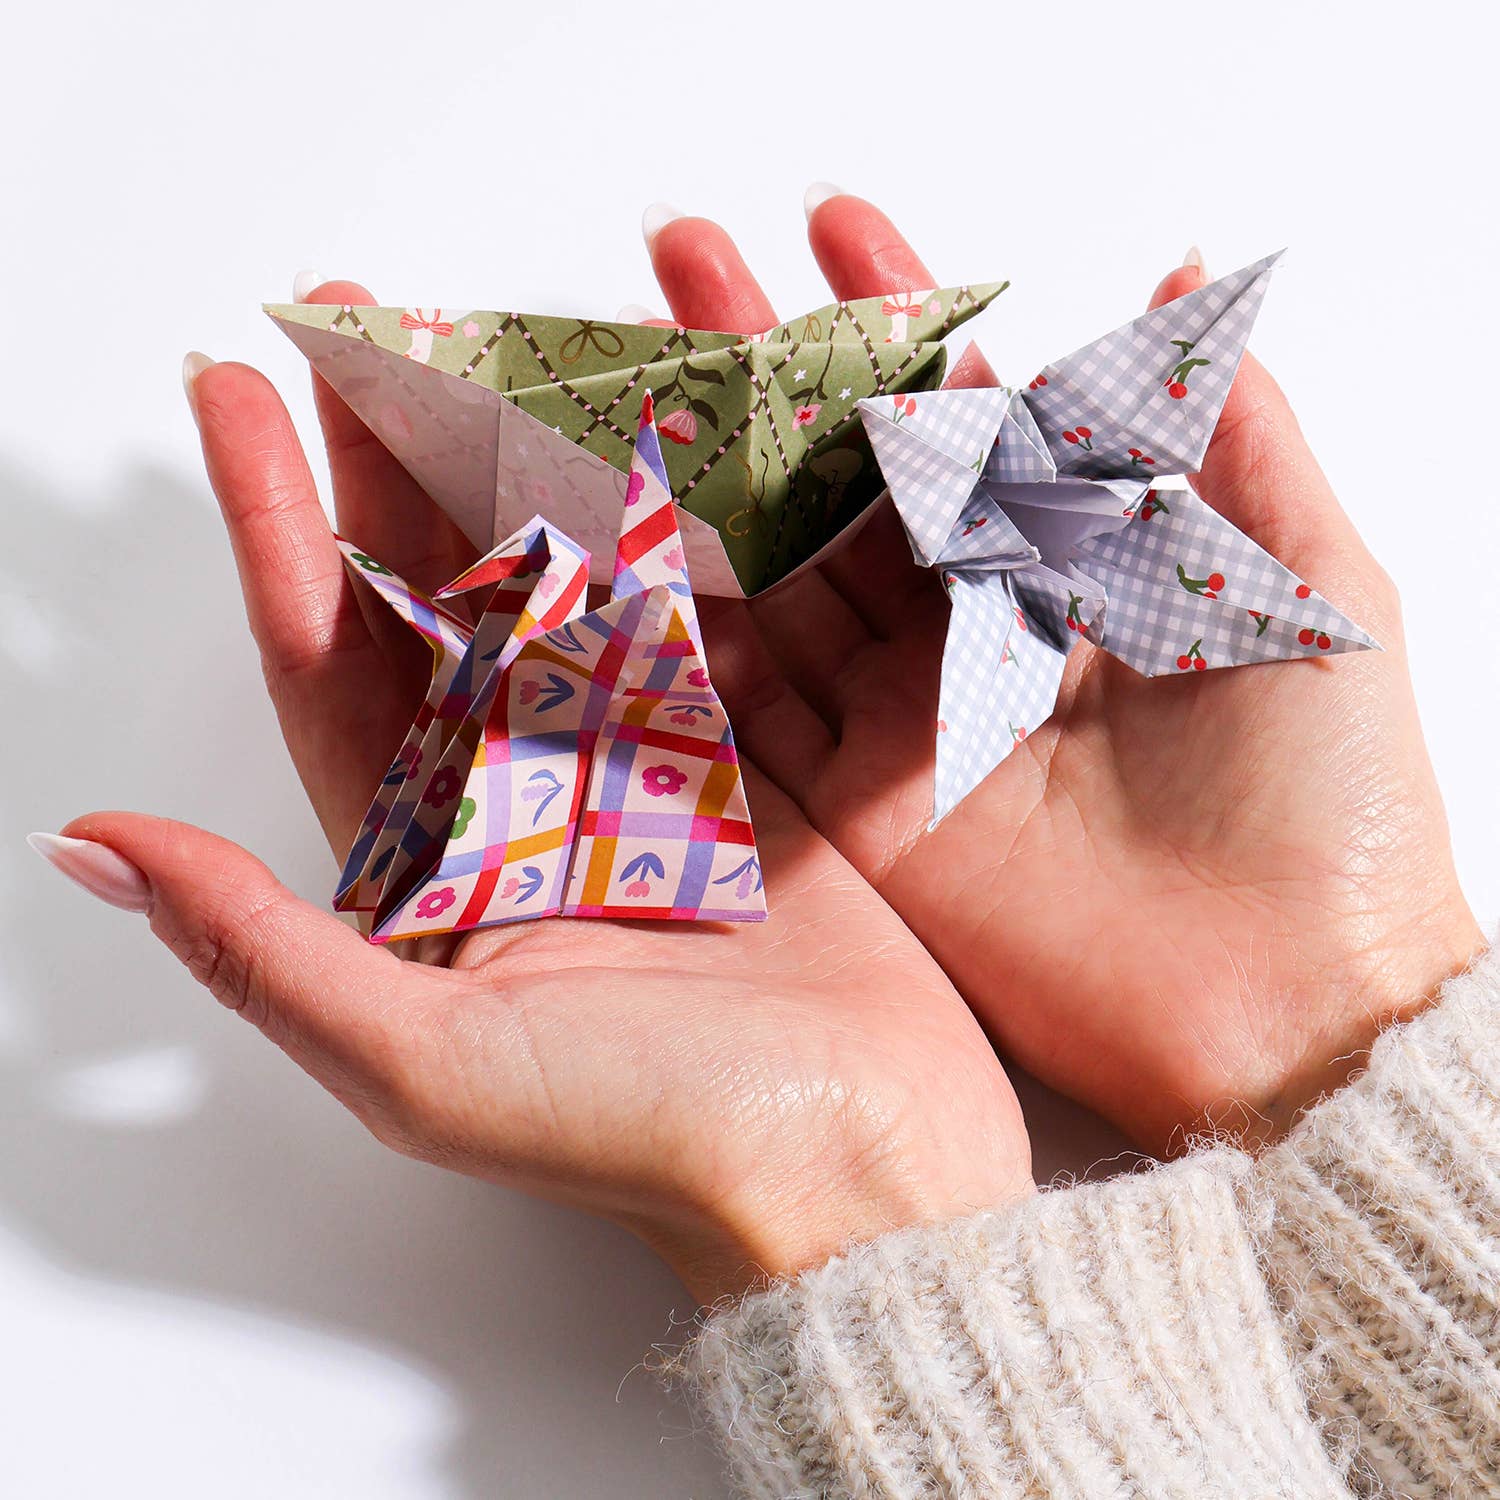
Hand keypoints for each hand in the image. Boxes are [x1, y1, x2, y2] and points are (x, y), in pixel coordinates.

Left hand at [38, 282, 1032, 1304]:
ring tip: (484, 346)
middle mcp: (515, 810)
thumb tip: (93, 849)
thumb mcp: (426, 1062)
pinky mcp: (734, 766)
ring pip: (556, 588)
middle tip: (355, 322)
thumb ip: (262, 949)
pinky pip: (681, 619)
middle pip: (433, 595)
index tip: (236, 396)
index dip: (276, 524)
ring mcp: (629, 777)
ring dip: (512, 468)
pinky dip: (656, 529)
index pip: (325, 662)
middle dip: (384, 458)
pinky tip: (627, 440)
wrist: (854, 1166)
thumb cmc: (644, 1137)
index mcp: (426, 868)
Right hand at [646, 195, 1483, 1149]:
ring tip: (630, 370)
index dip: (896, 318)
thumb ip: (1233, 434)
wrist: (1288, 1005)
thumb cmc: (1330, 801)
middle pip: (845, 479)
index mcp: (1069, 568)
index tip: (833, 227)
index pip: (961, 416)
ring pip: (782, 575)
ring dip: (706, 476)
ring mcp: (904, 721)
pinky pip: (754, 708)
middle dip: (766, 370)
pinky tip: (628, 540)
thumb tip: (1184, 277)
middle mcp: (972, 634)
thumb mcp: (1309, 582)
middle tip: (685, 263)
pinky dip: (691, 633)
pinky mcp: (856, 812)